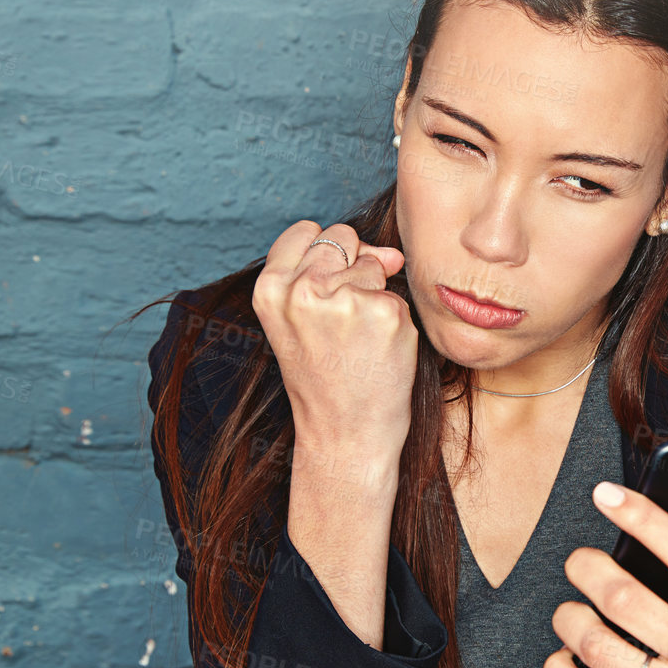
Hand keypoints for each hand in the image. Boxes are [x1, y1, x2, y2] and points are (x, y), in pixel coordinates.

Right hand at [251, 220, 417, 471]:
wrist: (344, 436)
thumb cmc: (324, 379)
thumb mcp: (300, 322)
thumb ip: (330, 273)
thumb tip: (392, 254)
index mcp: (270, 289)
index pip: (305, 231)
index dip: (323, 255)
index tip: (323, 288)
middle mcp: (302, 288)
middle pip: (342, 238)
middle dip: (352, 266)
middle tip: (343, 322)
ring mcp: (344, 298)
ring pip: (374, 264)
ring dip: (375, 296)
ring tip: (358, 341)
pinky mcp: (384, 312)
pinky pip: (398, 296)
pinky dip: (395, 321)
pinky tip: (379, 352)